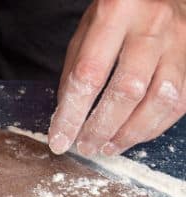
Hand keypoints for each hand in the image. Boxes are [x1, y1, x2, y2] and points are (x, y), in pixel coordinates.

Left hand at [48, 0, 185, 156]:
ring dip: (130, 132)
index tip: (60, 139)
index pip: (89, 75)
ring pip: (160, 99)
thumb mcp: (87, 30)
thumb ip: (77, 70)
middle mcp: (152, 25)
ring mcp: (179, 41)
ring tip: (108, 146)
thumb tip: (67, 119)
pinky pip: (179, 102)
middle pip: (128, 90)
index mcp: (115, 12)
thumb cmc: (117, 13)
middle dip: (102, 127)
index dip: (72, 114)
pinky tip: (132, 135)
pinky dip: (153, 126)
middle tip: (86, 146)